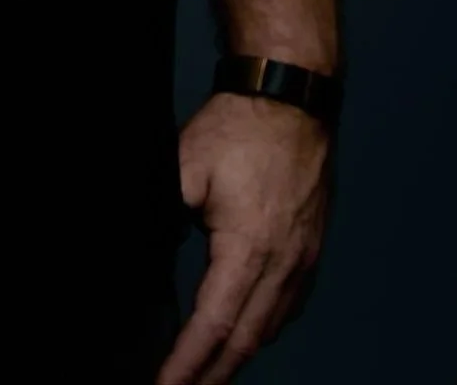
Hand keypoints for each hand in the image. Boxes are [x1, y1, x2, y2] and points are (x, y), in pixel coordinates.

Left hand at [155, 93, 333, 384]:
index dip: (186, 364)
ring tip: (206, 375)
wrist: (293, 99)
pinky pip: (287, 309)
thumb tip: (146, 246)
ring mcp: (302, 261)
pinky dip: (261, 331)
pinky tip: (244, 335)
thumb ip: (165, 211)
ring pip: (269, 330)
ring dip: (236, 357)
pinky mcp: (310, 251)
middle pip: (245, 342)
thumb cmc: (240, 128)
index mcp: (248, 250)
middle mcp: (282, 267)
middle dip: (211, 376)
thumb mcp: (186, 165)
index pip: (211, 326)